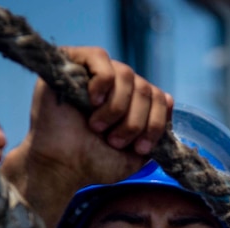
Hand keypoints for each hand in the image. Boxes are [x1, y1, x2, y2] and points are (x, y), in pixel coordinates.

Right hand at [1, 46, 172, 227]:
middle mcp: (115, 85)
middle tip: (114, 141)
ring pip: (126, 74)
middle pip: (145, 88)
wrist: (60, 167)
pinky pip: (99, 57)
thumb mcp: (136, 155)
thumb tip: (169, 99)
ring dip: (117, 107)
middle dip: (135, 121)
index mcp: (131, 103)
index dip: (157, 123)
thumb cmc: (94, 163)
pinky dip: (102, 81)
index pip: (160, 98)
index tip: (140, 148)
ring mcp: (93, 72)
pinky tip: (93, 101)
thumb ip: (155, 130)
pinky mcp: (70, 63)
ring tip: (98, 127)